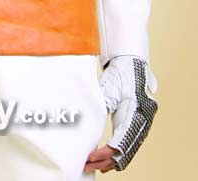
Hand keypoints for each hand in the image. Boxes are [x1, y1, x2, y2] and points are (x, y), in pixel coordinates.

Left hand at [83, 56, 157, 172]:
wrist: (132, 62)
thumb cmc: (121, 73)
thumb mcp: (108, 88)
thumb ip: (102, 105)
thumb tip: (89, 124)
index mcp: (136, 113)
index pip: (120, 142)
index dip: (104, 153)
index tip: (89, 158)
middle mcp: (142, 121)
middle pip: (124, 151)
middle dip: (105, 161)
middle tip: (86, 166)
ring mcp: (143, 124)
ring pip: (128, 151)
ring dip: (111, 160)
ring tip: (92, 166)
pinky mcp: (139, 123)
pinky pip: (130, 145)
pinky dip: (118, 155)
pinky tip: (107, 162)